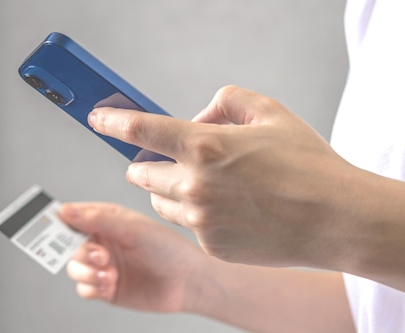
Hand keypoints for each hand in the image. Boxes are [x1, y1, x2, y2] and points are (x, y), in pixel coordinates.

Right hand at [60, 202, 202, 312]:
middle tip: (97, 256)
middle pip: (68, 246)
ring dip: (86, 272)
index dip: (59, 222)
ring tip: (107, 273)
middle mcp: (102, 242)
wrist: (187, 283)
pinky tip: (109, 284)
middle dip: (79, 252)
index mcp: (106, 221)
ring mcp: (103, 266)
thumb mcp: (132, 228)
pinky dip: (92, 287)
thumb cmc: (167, 249)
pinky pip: (84, 289)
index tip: (48, 227)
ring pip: (74, 268)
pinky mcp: (106, 288)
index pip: (73, 217)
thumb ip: (98, 219)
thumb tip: (65, 210)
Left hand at [88, 85, 359, 268]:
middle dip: (146, 164)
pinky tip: (228, 210)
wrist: (335, 219)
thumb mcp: (269, 112)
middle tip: (169, 159)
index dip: (113, 123)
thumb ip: (225, 102)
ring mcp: (200, 220)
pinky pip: (187, 226)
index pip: (140, 131)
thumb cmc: (306, 163)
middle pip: (140, 174)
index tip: (98, 121)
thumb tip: (197, 118)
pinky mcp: (210, 245)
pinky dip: (196, 215)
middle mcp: (193, 185)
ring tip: (202, 185)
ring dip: (168, 191)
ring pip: (159, 203)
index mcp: (204, 146)